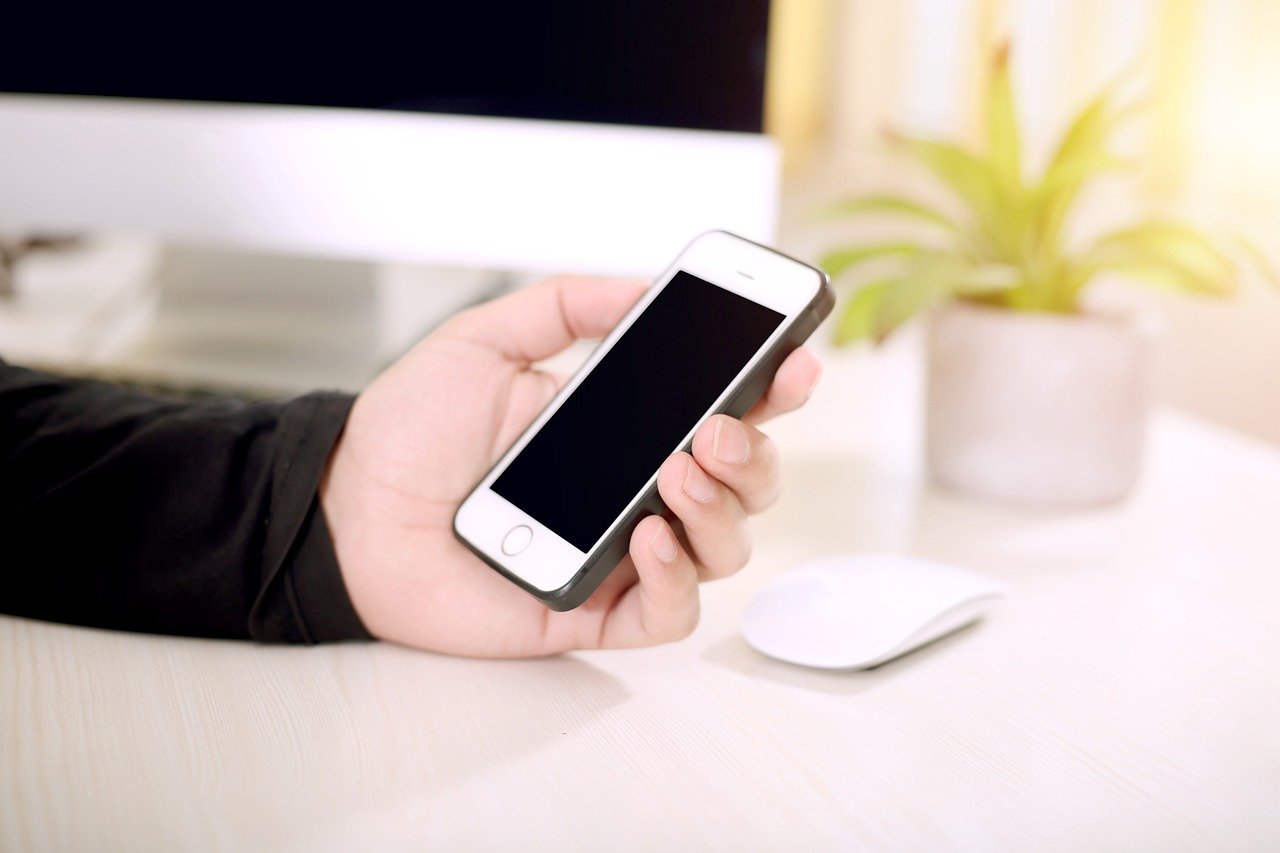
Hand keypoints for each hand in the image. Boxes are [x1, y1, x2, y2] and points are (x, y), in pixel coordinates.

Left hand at [320, 276, 821, 656]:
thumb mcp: (484, 340)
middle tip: (714, 429)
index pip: (723, 413)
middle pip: (744, 486)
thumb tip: (643, 286)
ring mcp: (618, 555)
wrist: (347, 507)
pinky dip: (677, 577)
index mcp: (623, 428)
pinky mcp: (591, 610)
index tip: (793, 363)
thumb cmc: (409, 431)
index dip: (771, 393)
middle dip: (753, 455)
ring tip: (676, 471)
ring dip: (722, 509)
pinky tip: (647, 536)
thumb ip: (564, 304)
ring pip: (724, 549)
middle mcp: (634, 492)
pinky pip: (671, 612)